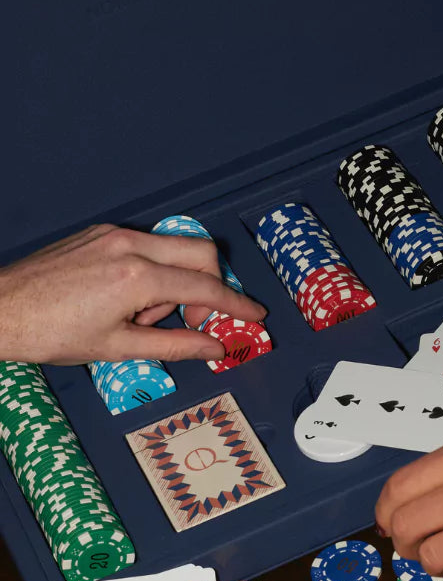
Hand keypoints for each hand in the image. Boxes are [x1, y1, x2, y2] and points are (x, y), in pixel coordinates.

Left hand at [0, 224, 266, 364]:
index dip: (236, 304)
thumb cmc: (49, 332)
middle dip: (211, 285)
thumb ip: (174, 345)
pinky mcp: (101, 232)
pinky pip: (147, 245)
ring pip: (174, 247)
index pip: (206, 288)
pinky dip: (153, 271)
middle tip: (195, 318)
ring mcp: (114, 234)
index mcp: (137, 277)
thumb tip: (213, 348)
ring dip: (175, 282)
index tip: (255, 314)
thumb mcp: (119, 348)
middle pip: (201, 253)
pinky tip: (127, 299)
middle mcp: (130, 245)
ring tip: (143, 316)